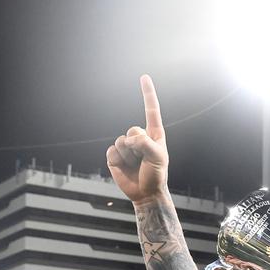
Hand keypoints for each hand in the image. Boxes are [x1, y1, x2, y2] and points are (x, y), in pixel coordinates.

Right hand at [105, 75, 169, 205]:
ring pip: (121, 142)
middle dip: (137, 146)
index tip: (144, 76)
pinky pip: (111, 151)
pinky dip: (117, 160)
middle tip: (143, 160)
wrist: (145, 193)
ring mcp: (126, 146)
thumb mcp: (158, 158)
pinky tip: (124, 167)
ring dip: (129, 156)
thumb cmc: (156, 174)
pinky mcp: (114, 155)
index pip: (151, 110)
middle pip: (133, 130)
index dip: (147, 93)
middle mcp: (139, 137)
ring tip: (136, 165)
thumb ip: (146, 144)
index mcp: (153, 134)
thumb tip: (128, 138)